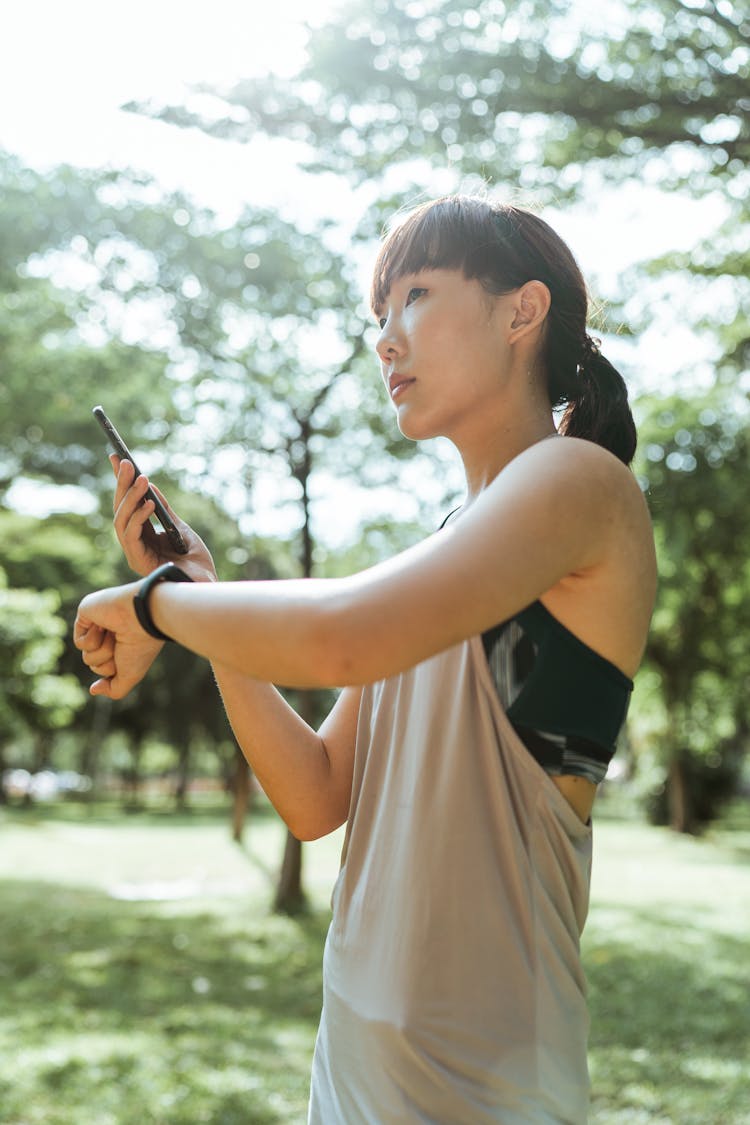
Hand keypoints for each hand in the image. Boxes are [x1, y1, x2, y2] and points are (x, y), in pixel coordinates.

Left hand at [74, 581, 163, 698]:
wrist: (143, 618)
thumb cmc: (140, 645)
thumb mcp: (131, 675)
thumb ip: (114, 689)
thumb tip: (93, 690)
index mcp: (124, 644)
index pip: (107, 669)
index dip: (114, 670)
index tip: (131, 658)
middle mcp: (112, 634)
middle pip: (95, 665)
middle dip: (108, 662)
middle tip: (122, 645)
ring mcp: (99, 623)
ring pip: (87, 656)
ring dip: (102, 651)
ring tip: (115, 634)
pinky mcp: (86, 612)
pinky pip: (80, 642)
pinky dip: (92, 639)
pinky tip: (104, 625)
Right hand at [111, 455, 216, 582]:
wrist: (206, 585)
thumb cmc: (195, 561)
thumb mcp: (180, 528)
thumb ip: (164, 510)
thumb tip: (150, 485)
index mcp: (142, 534)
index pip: (126, 504)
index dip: (119, 482)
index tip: (115, 458)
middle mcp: (134, 543)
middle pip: (120, 510)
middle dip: (121, 485)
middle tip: (125, 462)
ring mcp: (134, 553)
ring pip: (121, 521)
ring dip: (131, 498)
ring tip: (141, 479)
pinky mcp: (138, 562)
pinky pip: (132, 536)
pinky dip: (139, 518)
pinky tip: (150, 503)